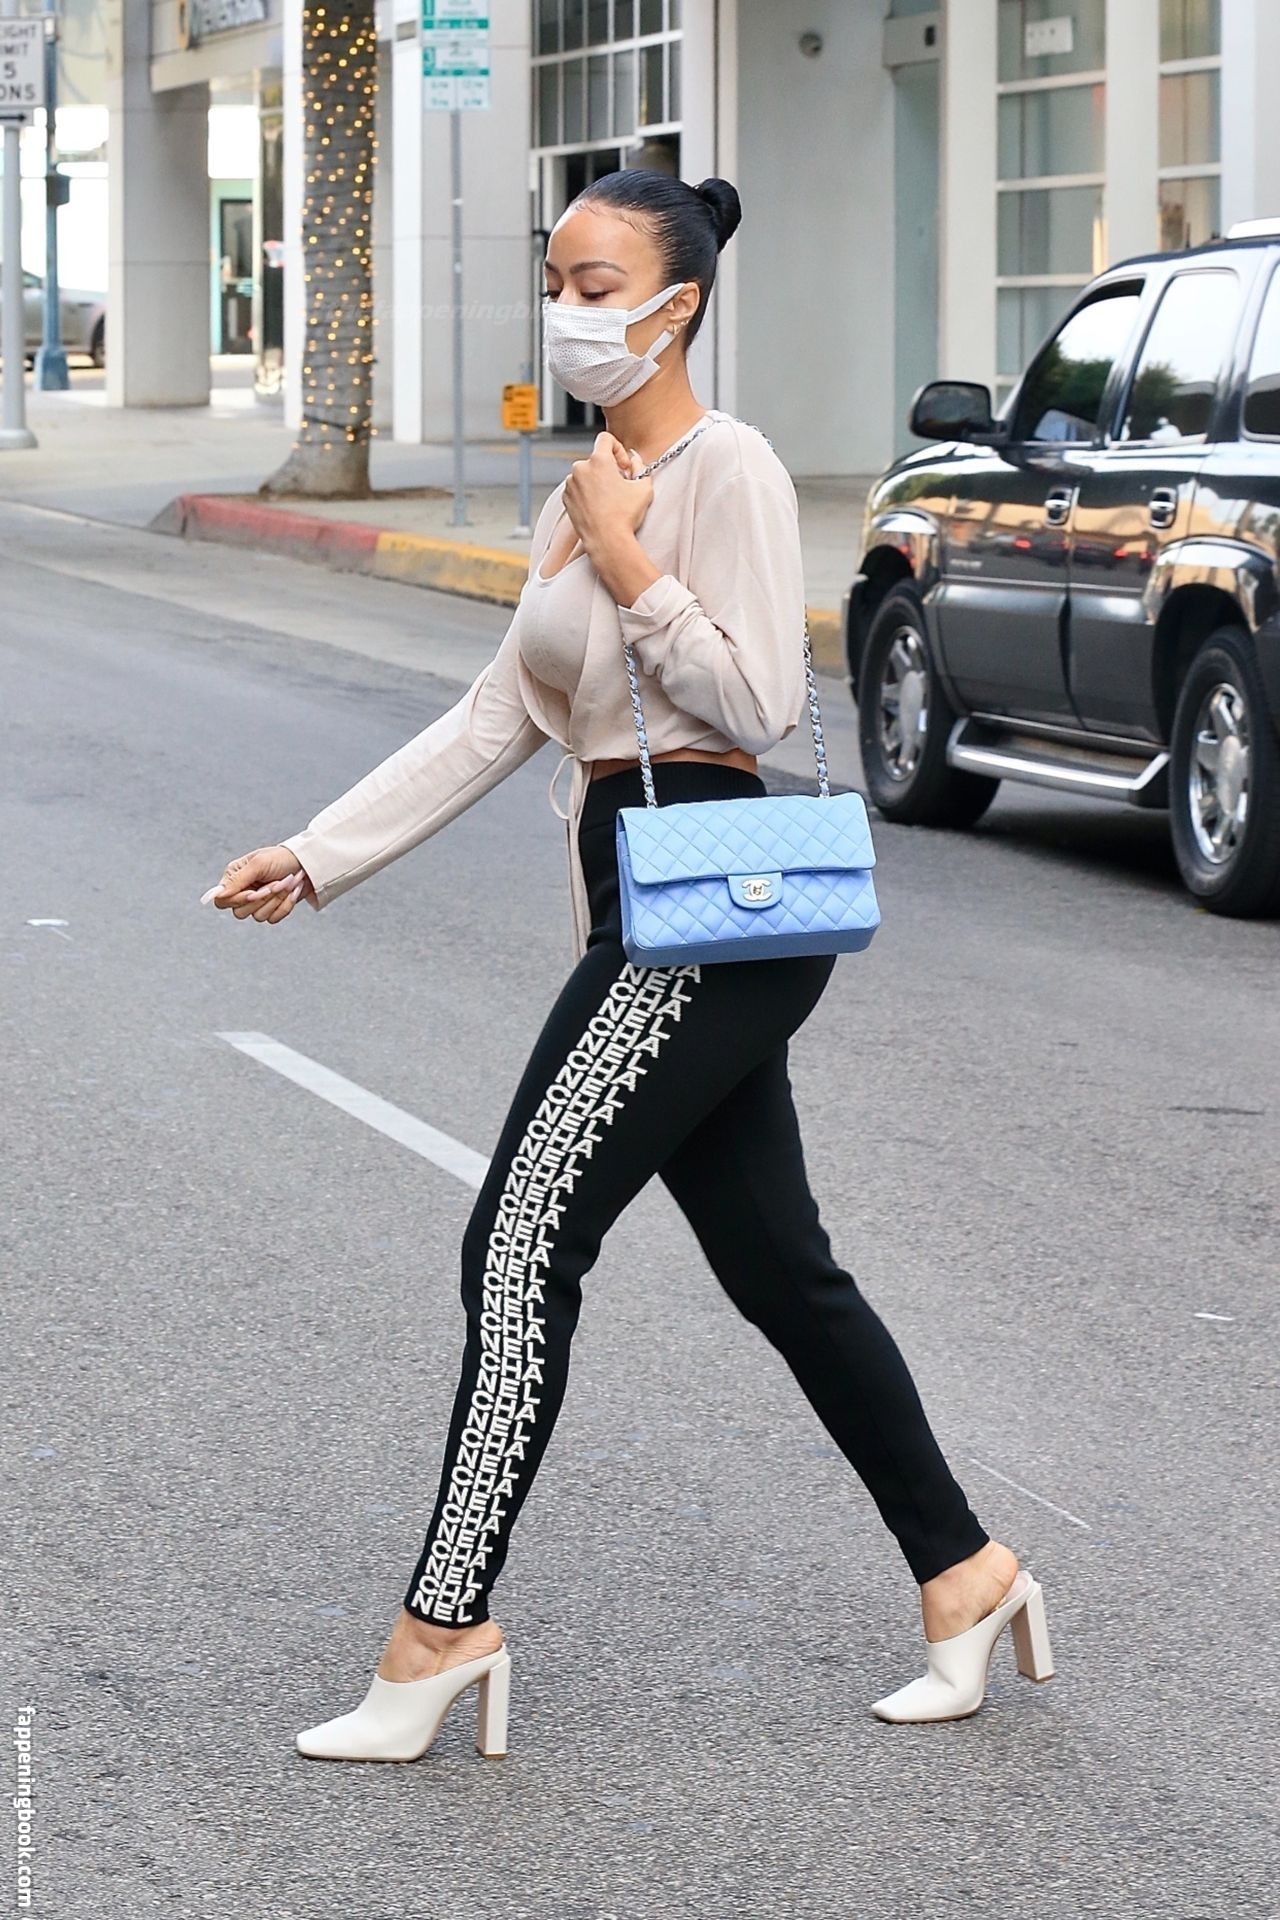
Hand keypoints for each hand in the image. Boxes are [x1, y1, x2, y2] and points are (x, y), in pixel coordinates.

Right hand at [203, 845, 313, 920]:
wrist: (307, 863)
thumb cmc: (281, 858)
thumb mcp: (258, 864)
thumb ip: (238, 880)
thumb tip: (218, 894)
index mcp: (234, 877)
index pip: (222, 900)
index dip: (237, 900)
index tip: (254, 892)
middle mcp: (243, 891)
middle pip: (239, 912)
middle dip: (262, 899)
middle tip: (276, 883)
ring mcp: (258, 903)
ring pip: (258, 917)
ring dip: (276, 900)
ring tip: (287, 883)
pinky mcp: (272, 910)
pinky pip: (273, 919)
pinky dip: (284, 906)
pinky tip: (291, 892)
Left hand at [563, 433, 652, 554]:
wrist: (607, 541)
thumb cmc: (626, 516)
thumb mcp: (643, 487)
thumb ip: (640, 466)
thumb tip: (634, 459)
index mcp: (598, 460)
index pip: (605, 439)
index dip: (618, 449)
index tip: (624, 466)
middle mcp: (580, 468)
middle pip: (596, 458)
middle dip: (608, 468)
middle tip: (620, 485)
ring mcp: (570, 484)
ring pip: (586, 474)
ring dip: (597, 481)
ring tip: (609, 499)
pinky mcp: (566, 498)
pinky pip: (577, 488)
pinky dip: (587, 492)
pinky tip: (599, 507)